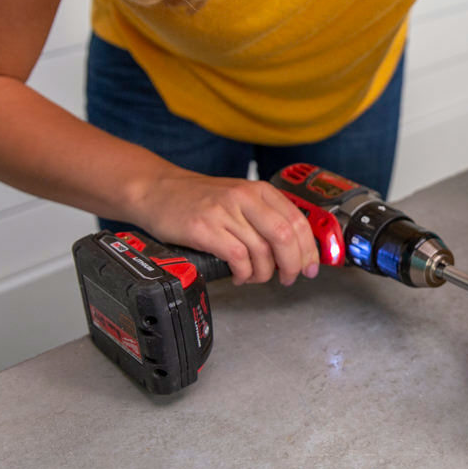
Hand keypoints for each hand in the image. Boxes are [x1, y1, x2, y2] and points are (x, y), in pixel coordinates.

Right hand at [136, 171, 320, 285]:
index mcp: (259, 190)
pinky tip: (239, 276)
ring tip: (255, 278)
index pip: (297, 220)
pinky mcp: (204, 229)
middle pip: (285, 236)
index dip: (308, 249)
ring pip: (262, 251)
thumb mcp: (238, 198)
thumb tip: (294, 249)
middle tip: (288, 278)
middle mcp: (244, 197)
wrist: (156, 190)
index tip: (311, 267)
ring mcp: (224, 212)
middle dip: (292, 264)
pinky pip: (238, 258)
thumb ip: (265, 217)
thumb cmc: (198, 199)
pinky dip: (244, 274)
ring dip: (264, 273)